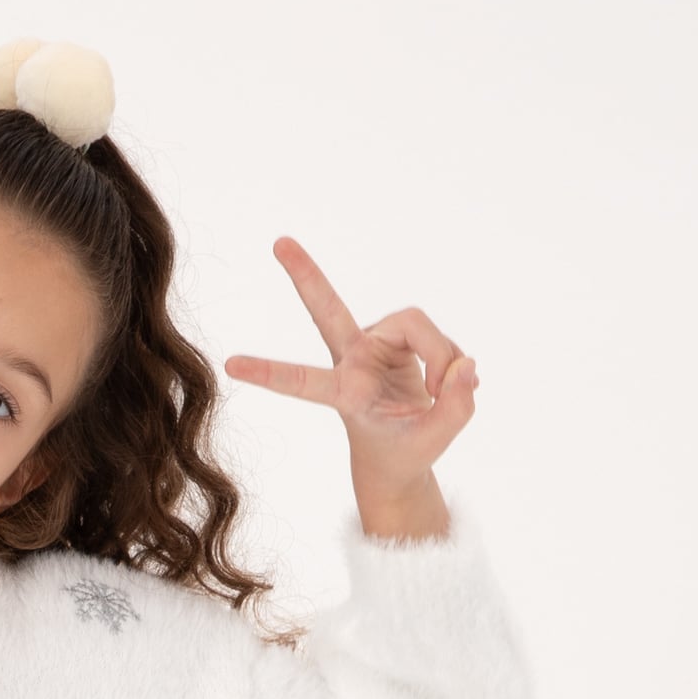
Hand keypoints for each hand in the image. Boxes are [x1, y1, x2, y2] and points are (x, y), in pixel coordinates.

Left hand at [225, 237, 476, 498]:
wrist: (402, 456)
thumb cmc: (404, 452)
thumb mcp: (432, 443)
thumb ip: (455, 407)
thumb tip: (467, 364)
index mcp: (345, 394)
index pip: (302, 382)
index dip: (270, 372)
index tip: (230, 365)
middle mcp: (354, 360)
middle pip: (328, 310)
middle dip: (306, 276)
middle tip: (278, 242)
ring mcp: (376, 343)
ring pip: (417, 323)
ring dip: (443, 355)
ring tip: (449, 390)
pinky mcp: (399, 336)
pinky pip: (435, 334)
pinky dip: (450, 358)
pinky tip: (451, 383)